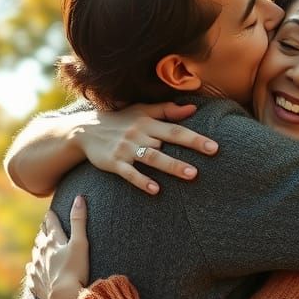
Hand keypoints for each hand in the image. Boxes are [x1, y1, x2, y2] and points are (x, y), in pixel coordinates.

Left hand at [27, 196, 89, 298]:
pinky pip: (31, 275)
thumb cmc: (75, 269)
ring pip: (34, 255)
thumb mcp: (80, 243)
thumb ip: (79, 220)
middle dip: (43, 231)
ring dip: (38, 250)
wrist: (64, 297)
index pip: (50, 224)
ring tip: (40, 248)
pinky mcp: (36, 284)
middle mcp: (41, 253)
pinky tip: (33, 270)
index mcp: (52, 241)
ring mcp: (37, 269)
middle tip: (44, 227)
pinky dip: (33, 270)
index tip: (50, 212)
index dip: (51, 217)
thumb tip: (79, 198)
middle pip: (41, 238)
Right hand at [74, 102, 217, 194]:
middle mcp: (138, 134)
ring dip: (172, 166)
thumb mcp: (141, 111)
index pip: (175, 129)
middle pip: (166, 142)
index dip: (195, 137)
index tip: (214, 146)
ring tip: (191, 174)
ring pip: (152, 158)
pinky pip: (129, 173)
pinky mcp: (113, 163)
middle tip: (211, 155)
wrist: (84, 130)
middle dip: (188, 149)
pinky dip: (142, 181)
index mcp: (148, 122)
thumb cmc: (119, 120)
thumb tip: (193, 108)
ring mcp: (126, 149)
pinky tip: (155, 190)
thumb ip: (167, 110)